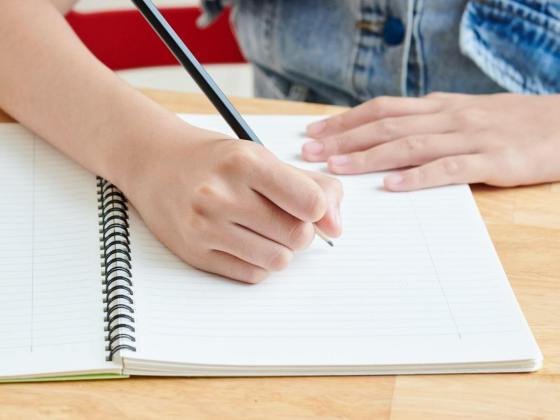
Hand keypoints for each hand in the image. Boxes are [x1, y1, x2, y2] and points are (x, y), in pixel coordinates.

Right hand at [123, 126, 342, 283]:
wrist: (155, 162)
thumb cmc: (215, 160)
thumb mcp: (263, 157)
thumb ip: (310, 186)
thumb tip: (336, 227)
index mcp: (245, 162)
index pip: (311, 202)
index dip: (318, 209)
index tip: (308, 205)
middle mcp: (221, 194)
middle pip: (298, 235)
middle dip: (301, 231)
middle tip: (284, 218)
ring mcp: (204, 227)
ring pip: (278, 261)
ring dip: (281, 250)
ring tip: (264, 231)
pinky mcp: (194, 253)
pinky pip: (253, 275)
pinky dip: (259, 263)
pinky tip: (245, 242)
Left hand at [302, 93, 559, 190]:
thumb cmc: (513, 122)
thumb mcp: (465, 113)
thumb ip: (429, 122)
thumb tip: (387, 133)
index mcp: (439, 106)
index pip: (382, 110)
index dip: (345, 121)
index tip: (315, 132)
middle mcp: (447, 117)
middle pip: (386, 125)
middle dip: (344, 138)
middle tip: (310, 152)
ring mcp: (469, 137)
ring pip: (409, 144)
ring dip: (369, 156)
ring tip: (337, 168)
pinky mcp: (493, 160)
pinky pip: (449, 168)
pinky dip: (417, 176)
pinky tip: (392, 185)